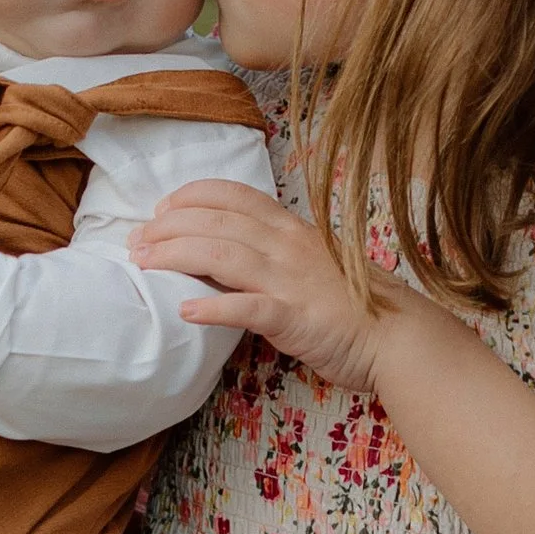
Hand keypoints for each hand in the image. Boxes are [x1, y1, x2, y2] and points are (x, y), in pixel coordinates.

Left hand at [133, 179, 403, 390]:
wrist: (398, 338)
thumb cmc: (356, 304)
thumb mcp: (314, 264)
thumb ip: (276, 253)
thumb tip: (233, 252)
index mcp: (292, 229)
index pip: (234, 196)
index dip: (191, 196)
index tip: (162, 208)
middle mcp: (288, 246)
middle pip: (216, 222)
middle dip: (168, 226)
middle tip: (136, 241)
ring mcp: (291, 281)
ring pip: (221, 255)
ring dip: (175, 256)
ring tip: (144, 264)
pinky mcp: (294, 318)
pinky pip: (247, 308)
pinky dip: (212, 307)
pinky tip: (184, 311)